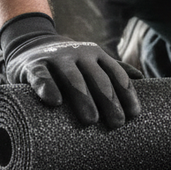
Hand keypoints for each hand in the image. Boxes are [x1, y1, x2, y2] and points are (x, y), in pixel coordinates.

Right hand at [0, 13, 141, 127]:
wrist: (29, 46)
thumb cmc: (67, 64)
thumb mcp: (91, 62)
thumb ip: (113, 68)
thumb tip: (141, 78)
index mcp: (97, 55)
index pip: (117, 75)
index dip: (126, 94)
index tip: (134, 115)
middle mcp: (80, 54)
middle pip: (98, 79)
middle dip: (110, 101)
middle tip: (116, 124)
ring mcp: (56, 58)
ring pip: (73, 78)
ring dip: (84, 98)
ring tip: (91, 120)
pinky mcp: (33, 65)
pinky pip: (42, 76)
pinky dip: (48, 87)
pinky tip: (55, 102)